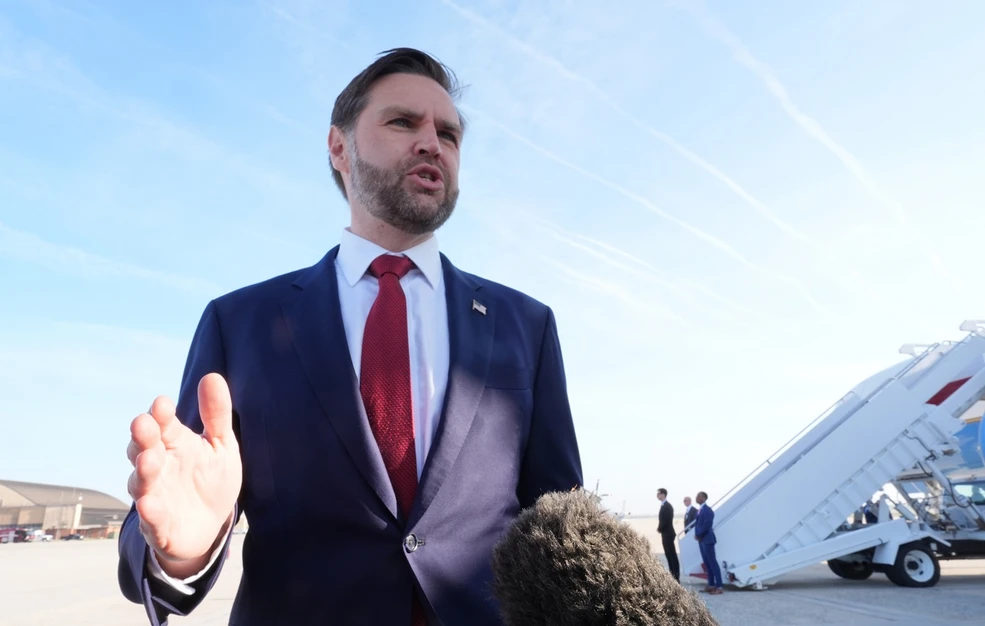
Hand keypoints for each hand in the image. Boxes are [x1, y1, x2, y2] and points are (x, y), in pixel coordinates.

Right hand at [127, 373, 241, 571]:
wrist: (210, 525)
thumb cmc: (211, 479)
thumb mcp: (221, 445)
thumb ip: (217, 414)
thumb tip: (212, 376)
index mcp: (173, 444)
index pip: (162, 425)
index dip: (160, 415)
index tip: (163, 404)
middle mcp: (157, 467)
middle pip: (143, 449)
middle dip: (142, 438)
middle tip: (143, 424)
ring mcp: (155, 496)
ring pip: (141, 483)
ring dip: (143, 472)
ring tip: (149, 460)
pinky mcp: (159, 526)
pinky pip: (152, 519)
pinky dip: (149, 512)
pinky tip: (149, 504)